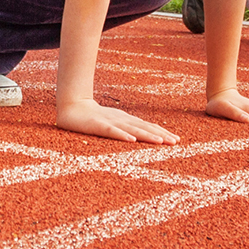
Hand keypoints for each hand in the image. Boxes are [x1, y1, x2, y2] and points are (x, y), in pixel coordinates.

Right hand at [58, 100, 179, 143]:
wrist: (72, 106)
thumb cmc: (94, 117)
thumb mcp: (113, 123)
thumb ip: (127, 128)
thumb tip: (141, 136)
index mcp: (126, 120)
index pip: (147, 126)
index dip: (162, 132)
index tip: (176, 140)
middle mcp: (121, 120)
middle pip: (144, 127)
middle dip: (160, 135)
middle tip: (175, 142)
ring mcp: (110, 122)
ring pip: (131, 129)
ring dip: (146, 135)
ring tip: (160, 142)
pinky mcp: (97, 125)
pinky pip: (111, 131)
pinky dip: (122, 135)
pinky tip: (132, 140)